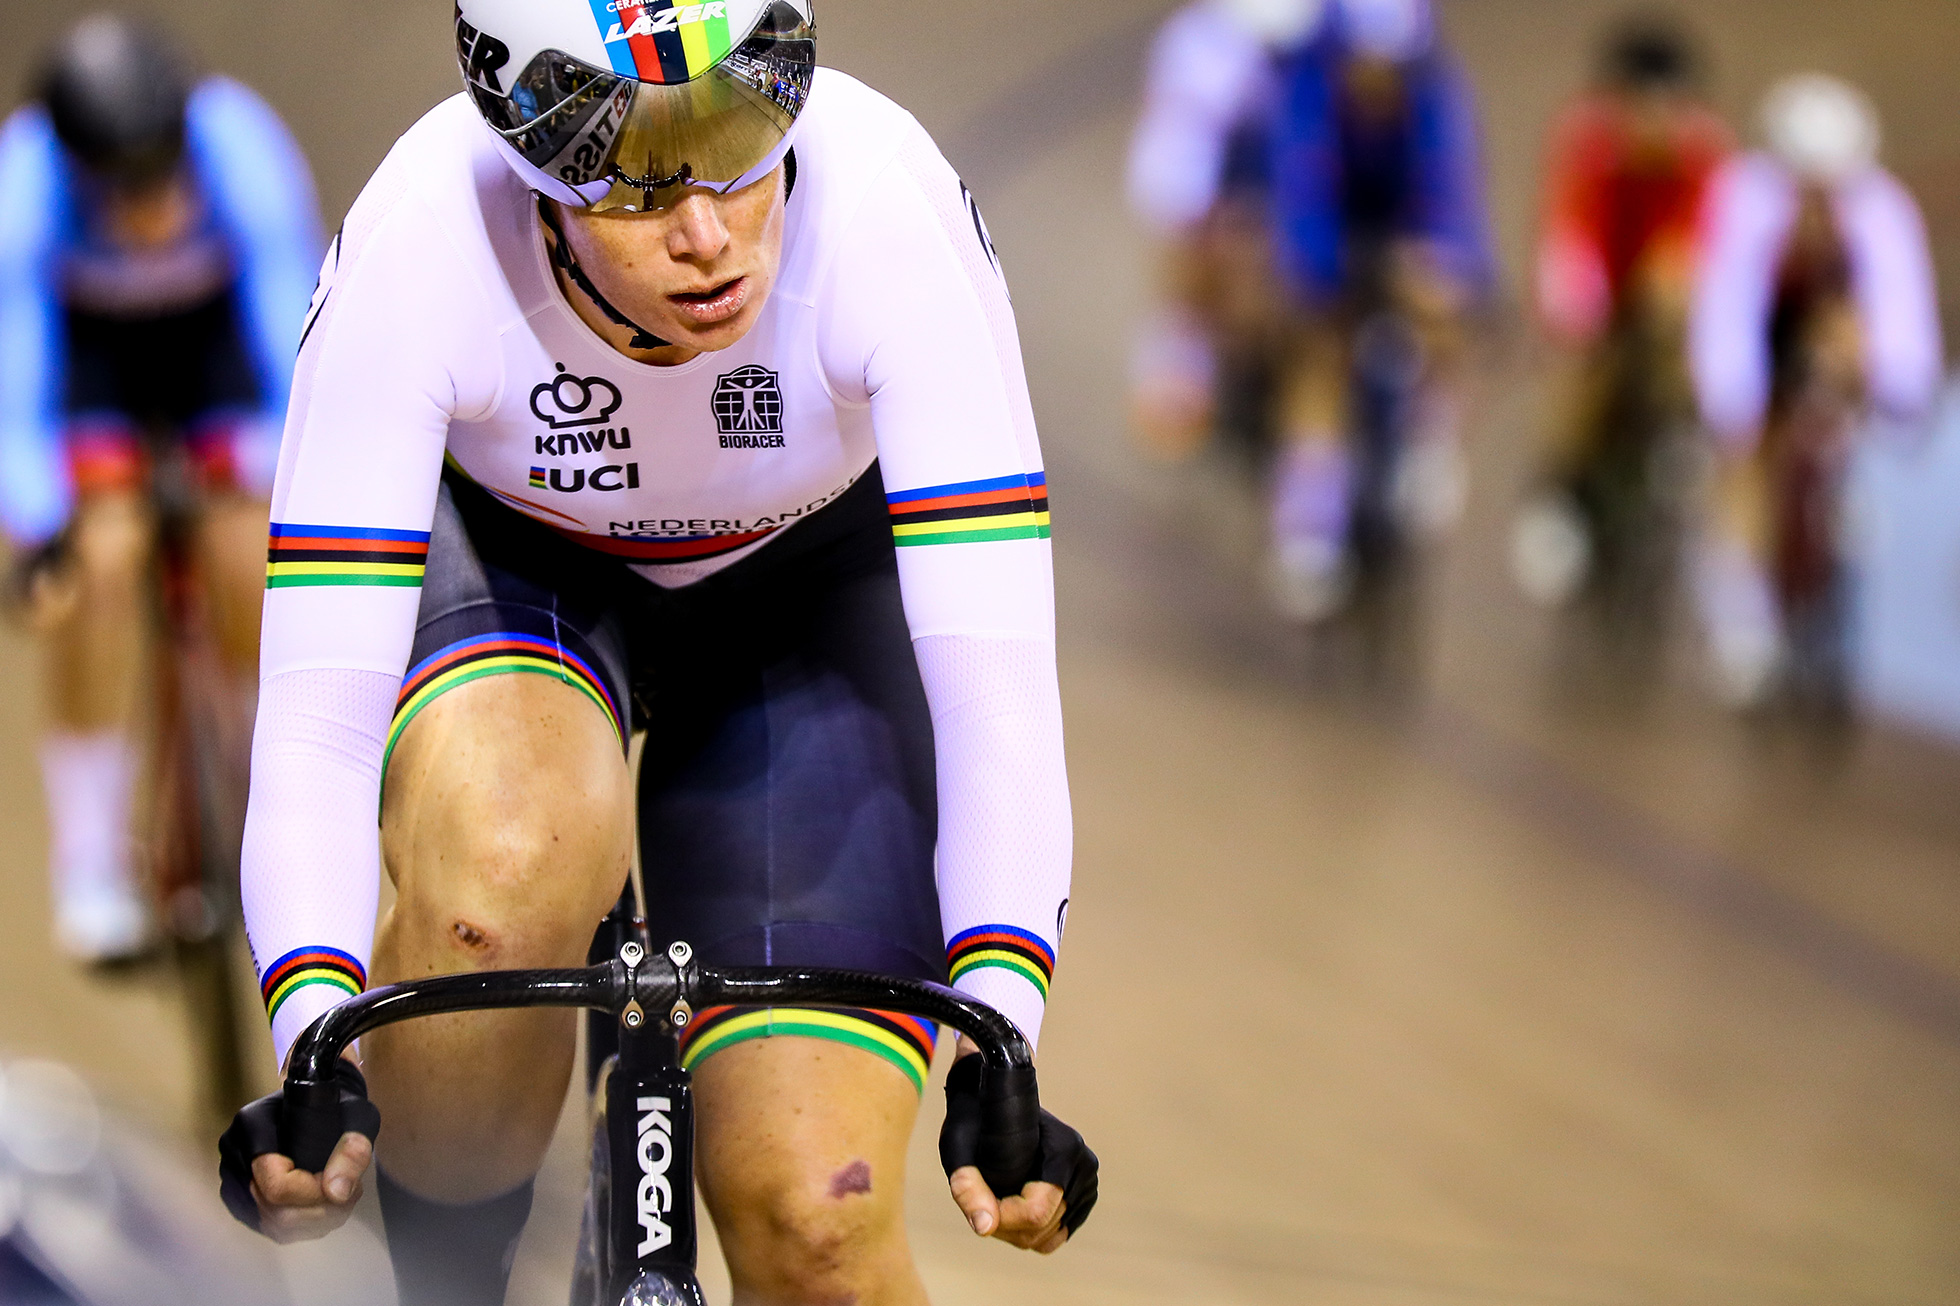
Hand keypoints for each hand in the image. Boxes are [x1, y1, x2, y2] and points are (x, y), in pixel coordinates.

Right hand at [219, 1058, 381, 1240]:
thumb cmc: (338, 1104)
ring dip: (317, 1221)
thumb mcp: (356, 1116)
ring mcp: (234, 1179)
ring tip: (342, 1197)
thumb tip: (339, 1193)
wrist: (320, 1099)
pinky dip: (305, 1225)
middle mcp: (235, 1155)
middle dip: (323, 1211)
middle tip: (352, 1191)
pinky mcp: (243, 1198)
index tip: (348, 1184)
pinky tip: (325, 1206)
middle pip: (276, 1212)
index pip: (277, 1186)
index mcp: (253, 1126)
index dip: (317, 1194)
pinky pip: (272, 1228)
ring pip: (274, 1226)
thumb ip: (353, 1150)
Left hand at [938, 1050, 1097, 1252]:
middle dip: (1007, 1225)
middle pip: (1043, 1228)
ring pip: (1051, 1235)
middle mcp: (1083, 1164)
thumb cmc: (974, 1119)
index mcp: (1062, 1149)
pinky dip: (1035, 1231)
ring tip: (997, 1198)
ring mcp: (1088, 1178)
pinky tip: (1014, 1206)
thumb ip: (968, 1188)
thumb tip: (984, 1228)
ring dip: (1018, 1229)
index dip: (1001, 1219)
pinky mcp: (1085, 1191)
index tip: (979, 1203)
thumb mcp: (960, 1149)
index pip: (1036, 1213)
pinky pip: (1060, 1233)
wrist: (995, 1098)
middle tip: (983, 1198)